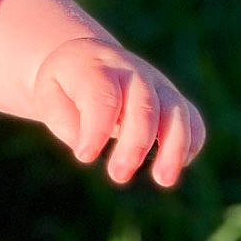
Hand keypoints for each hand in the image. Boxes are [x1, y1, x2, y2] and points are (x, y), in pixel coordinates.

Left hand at [31, 37, 204, 187]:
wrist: (85, 59)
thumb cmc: (63, 85)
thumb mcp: (48, 95)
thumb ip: (63, 120)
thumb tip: (87, 147)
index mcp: (97, 67)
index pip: (103, 97)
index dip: (96, 130)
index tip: (84, 157)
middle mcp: (132, 72)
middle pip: (144, 106)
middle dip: (135, 144)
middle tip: (117, 176)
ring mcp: (157, 84)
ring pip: (176, 112)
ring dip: (173, 148)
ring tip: (163, 180)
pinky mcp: (172, 99)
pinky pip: (192, 119)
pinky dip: (191, 143)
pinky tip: (173, 168)